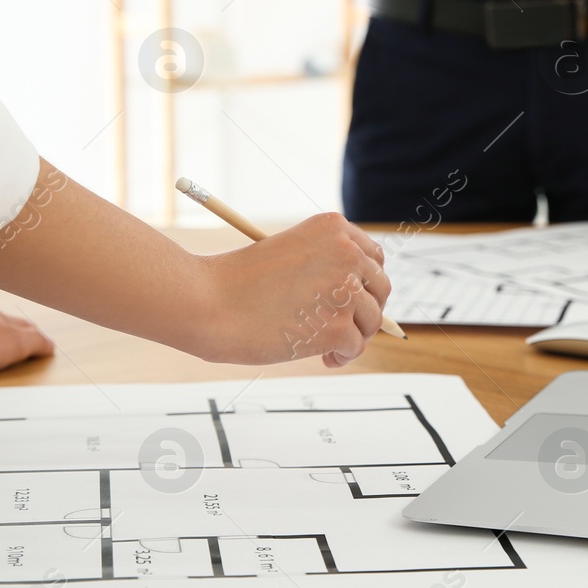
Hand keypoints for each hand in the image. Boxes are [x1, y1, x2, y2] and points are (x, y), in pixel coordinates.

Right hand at [192, 213, 391, 367]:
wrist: (208, 303)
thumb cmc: (237, 283)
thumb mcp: (290, 256)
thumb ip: (326, 267)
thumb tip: (363, 300)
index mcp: (333, 228)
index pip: (372, 256)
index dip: (365, 282)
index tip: (352, 299)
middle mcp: (346, 253)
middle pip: (380, 287)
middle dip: (366, 311)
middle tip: (345, 327)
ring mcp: (344, 290)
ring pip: (371, 320)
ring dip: (353, 336)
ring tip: (327, 346)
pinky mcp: (338, 326)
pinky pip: (356, 346)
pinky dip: (342, 356)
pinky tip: (324, 358)